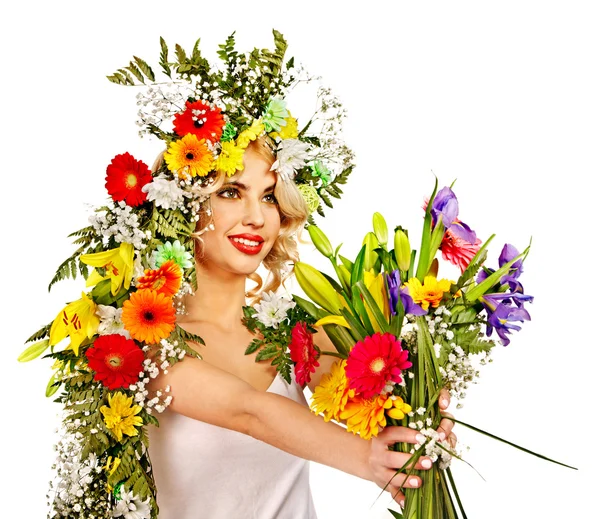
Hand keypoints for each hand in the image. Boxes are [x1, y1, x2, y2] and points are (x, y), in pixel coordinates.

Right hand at [368, 389, 455, 506]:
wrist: (366, 457)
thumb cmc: (386, 440)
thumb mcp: (390, 428)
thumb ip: (406, 422)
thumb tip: (431, 412)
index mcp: (381, 436)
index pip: (395, 434)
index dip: (409, 436)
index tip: (424, 437)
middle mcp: (378, 453)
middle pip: (393, 458)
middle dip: (412, 460)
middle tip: (429, 461)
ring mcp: (379, 470)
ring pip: (392, 477)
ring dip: (406, 480)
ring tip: (420, 482)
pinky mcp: (382, 483)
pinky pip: (391, 492)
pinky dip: (399, 498)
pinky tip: (407, 503)